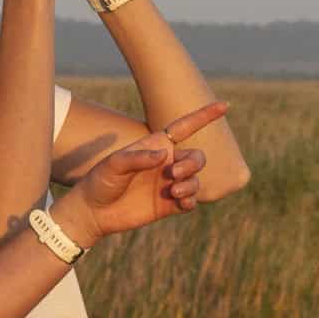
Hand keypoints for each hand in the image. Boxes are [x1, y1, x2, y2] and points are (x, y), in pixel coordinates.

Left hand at [52, 101, 227, 243]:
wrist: (94, 212)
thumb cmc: (101, 181)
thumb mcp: (114, 164)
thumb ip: (138, 157)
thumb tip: (164, 156)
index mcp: (156, 145)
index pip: (185, 127)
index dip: (204, 116)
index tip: (224, 106)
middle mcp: (166, 163)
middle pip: (196, 157)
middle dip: (192, 163)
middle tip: (174, 174)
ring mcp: (169, 184)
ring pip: (196, 179)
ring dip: (191, 184)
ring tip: (174, 191)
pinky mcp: (169, 205)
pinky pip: (191, 200)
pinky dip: (190, 200)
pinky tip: (181, 202)